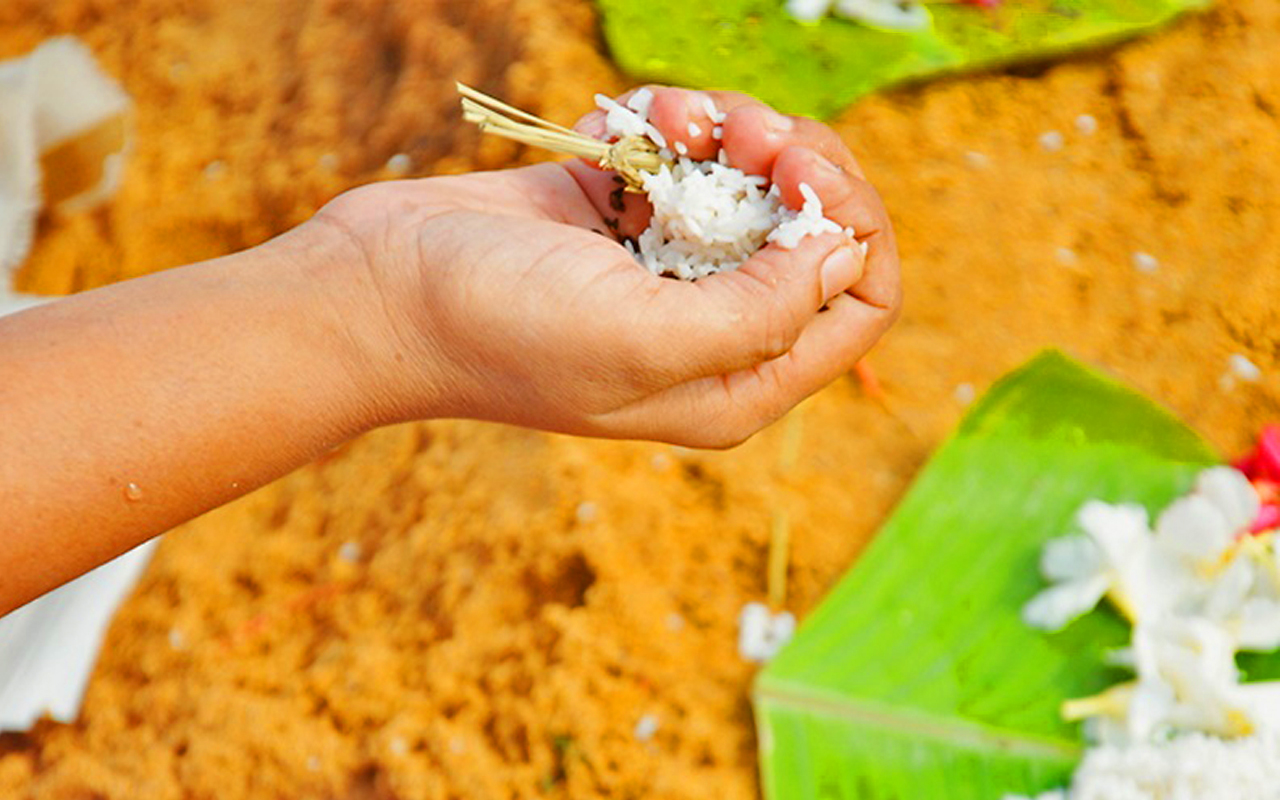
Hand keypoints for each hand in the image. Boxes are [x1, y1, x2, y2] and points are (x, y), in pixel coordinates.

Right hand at [311, 86, 900, 447]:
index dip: (855, 230)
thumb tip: (844, 253)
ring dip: (735, 131)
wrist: (380, 294)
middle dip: (798, 166)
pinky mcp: (622, 213)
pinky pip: (687, 155)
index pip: (860, 304)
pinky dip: (673, 124)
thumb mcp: (648, 340)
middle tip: (750, 134)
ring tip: (684, 121)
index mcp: (736, 381)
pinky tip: (633, 126)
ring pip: (755, 182)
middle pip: (817, 231)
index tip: (801, 180)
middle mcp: (712, 328)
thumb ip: (765, 310)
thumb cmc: (505, 332)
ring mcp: (667, 267)